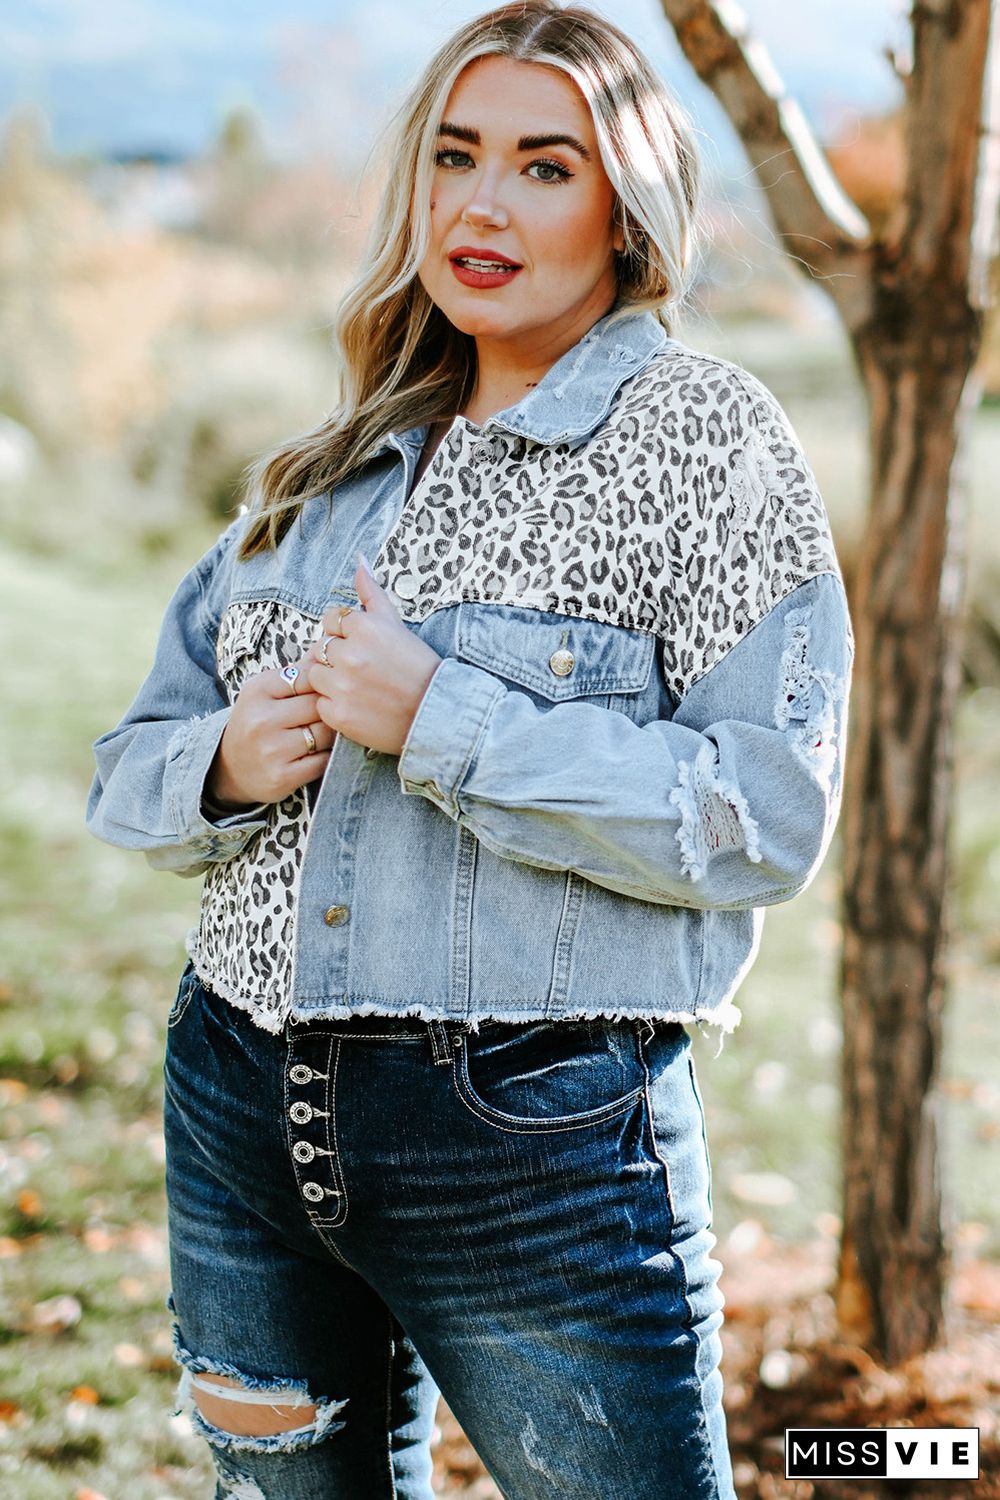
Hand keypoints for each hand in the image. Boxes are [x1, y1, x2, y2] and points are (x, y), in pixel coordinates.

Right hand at [205, 664, 335, 809]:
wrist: (230, 768)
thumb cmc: (257, 722)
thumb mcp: (266, 691)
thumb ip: (298, 672)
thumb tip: (327, 650)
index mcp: (258, 691)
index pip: (309, 676)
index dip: (324, 684)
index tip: (326, 691)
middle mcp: (262, 719)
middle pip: (319, 705)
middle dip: (330, 710)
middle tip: (333, 714)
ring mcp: (271, 750)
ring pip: (325, 734)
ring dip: (332, 734)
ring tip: (325, 733)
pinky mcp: (282, 776)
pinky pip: (323, 761)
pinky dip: (327, 757)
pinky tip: (319, 753)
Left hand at [306, 557, 442, 755]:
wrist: (435, 712)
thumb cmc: (417, 667)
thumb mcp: (395, 625)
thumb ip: (372, 593)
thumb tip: (360, 561)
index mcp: (364, 627)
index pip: (331, 621)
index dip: (345, 635)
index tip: (363, 648)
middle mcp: (350, 654)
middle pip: (320, 647)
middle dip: (337, 657)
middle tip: (364, 670)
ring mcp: (342, 685)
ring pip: (316, 675)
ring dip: (331, 681)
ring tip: (359, 687)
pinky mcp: (339, 714)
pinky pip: (321, 704)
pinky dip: (336, 706)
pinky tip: (359, 705)